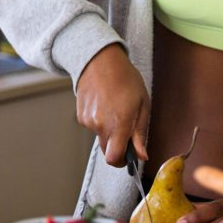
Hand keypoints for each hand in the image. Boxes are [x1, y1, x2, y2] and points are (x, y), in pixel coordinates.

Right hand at [76, 44, 150, 166]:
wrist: (100, 60)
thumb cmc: (125, 79)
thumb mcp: (142, 104)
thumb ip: (140, 133)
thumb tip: (141, 155)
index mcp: (119, 124)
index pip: (114, 159)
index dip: (122, 162)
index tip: (129, 155)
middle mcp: (100, 125)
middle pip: (107, 150)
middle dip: (117, 145)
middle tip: (126, 127)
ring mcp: (88, 121)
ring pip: (100, 137)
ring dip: (108, 130)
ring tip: (114, 107)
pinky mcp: (80, 115)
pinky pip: (92, 126)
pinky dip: (99, 121)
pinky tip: (104, 104)